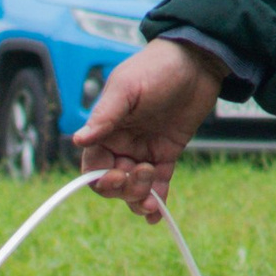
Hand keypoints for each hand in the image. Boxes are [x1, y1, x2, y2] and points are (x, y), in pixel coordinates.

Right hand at [72, 37, 224, 213]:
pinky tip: (158, 213)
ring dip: (140, 198)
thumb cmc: (156, 67)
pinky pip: (159, 183)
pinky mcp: (167, 153)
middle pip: (113, 182)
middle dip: (124, 188)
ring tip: (153, 199)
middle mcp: (122, 143)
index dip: (100, 178)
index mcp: (105, 129)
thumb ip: (105, 116)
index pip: (92, 165)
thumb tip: (78, 140)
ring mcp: (144, 150)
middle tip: (144, 175)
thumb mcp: (127, 88)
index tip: (116, 177)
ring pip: (135, 187)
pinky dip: (158, 199)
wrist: (197, 61)